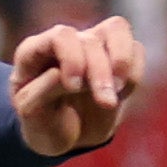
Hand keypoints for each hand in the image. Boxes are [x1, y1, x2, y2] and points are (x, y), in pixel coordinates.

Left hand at [7, 17, 144, 155]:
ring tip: (117, 92)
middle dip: (100, 73)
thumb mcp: (30, 114)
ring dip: (123, 62)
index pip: (61, 36)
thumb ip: (40, 92)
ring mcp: (93, 45)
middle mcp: (66, 42)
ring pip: (117, 30)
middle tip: (105, 102)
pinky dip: (133, 74)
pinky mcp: (116, 56)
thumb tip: (59, 74)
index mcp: (35, 50)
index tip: (74, 87)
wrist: (65, 136)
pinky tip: (120, 95)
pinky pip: (136, 50)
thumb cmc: (42, 122)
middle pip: (90, 40)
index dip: (72, 58)